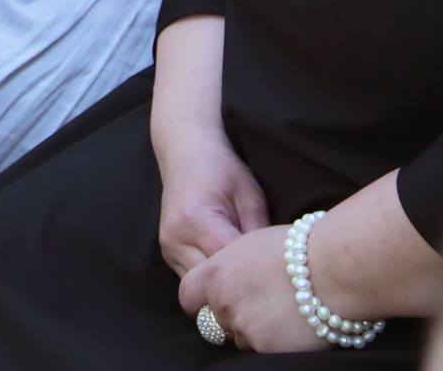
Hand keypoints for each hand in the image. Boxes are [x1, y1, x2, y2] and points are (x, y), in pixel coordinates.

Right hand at [157, 133, 268, 278]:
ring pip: (198, 288)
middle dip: (236, 288)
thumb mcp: (251, 198)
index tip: (275, 278)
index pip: (228, 266)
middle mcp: (176, 238)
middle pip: (210, 284)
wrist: (186, 153)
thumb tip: (273, 270)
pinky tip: (230, 272)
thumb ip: (259, 236)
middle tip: (264, 287)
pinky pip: (191, 280)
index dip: (253, 276)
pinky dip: (211, 281)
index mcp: (196, 220)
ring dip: (221, 288)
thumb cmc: (223, 171)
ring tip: (246, 280)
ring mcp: (168, 247)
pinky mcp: (168, 253)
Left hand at [178, 224, 317, 352]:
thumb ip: (232, 265)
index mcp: (215, 273)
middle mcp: (223, 302)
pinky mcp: (266, 348)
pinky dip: (277, 342)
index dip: (200, 300)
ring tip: (285, 311)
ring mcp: (244, 327)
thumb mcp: (253, 245)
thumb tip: (230, 276)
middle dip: (235, 314)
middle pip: (218, 319)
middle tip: (262, 304)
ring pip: (242, 337)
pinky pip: (264, 350)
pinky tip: (296, 325)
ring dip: (257, 330)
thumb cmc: (299, 249)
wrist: (335, 269)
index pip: (188, 295)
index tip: (209, 302)